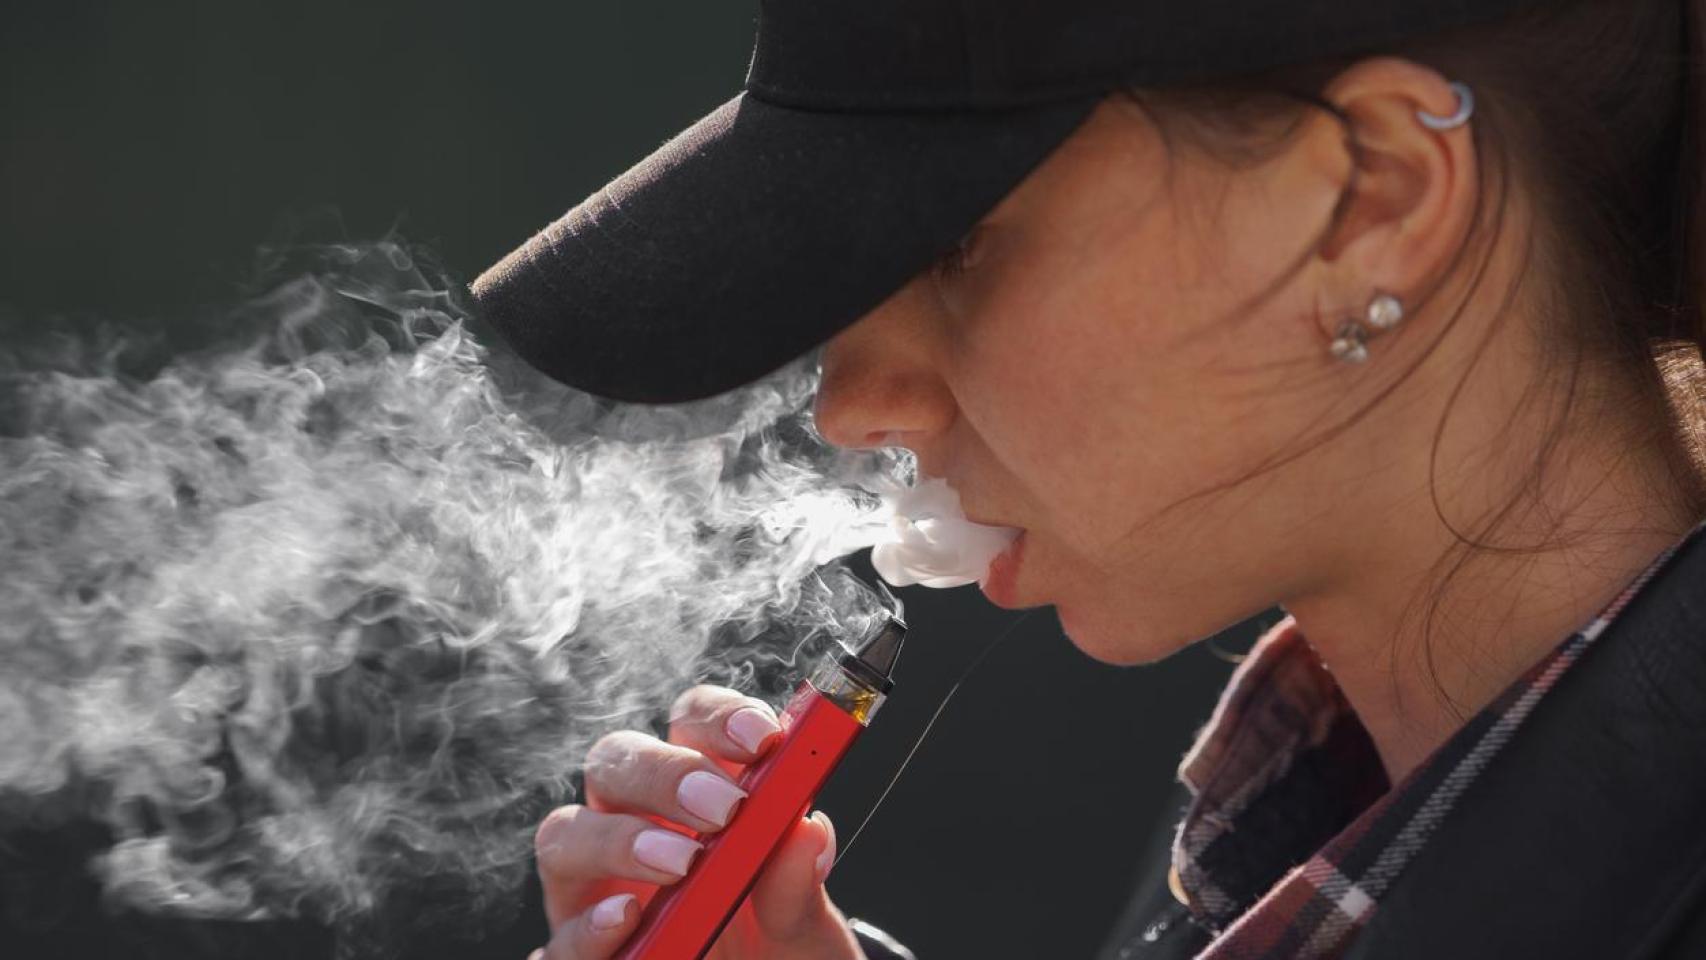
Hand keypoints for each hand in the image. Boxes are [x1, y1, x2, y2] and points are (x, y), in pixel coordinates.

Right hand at [529, 684, 867, 959]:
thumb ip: (799, 884)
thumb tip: (808, 835)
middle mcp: (634, 825)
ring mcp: (595, 888)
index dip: (719, 718)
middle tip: (724, 808)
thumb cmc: (779, 949)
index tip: (764, 738)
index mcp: (697, 794)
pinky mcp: (578, 952)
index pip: (691, 724)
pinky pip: (559, 936)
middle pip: (617, 762)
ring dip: (618, 839)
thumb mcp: (804, 926)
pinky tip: (626, 920)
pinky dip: (586, 927)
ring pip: (564, 833)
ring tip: (681, 865)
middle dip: (666, 774)